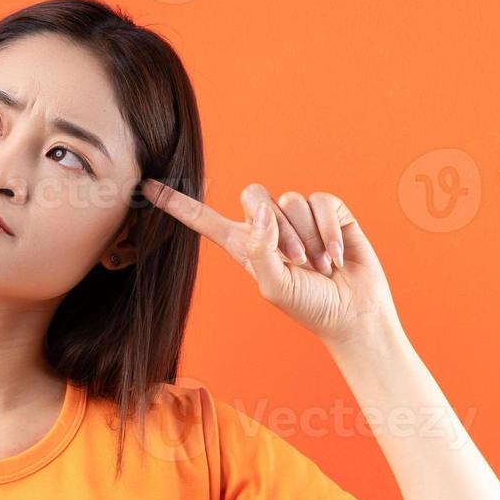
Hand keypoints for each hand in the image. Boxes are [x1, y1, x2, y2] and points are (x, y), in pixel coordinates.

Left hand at [142, 179, 399, 348]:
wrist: (352, 312)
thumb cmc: (309, 306)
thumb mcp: (274, 286)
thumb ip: (260, 248)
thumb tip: (262, 210)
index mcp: (243, 246)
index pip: (204, 220)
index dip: (177, 204)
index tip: (147, 187)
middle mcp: (267, 226)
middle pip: (253, 194)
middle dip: (276, 227)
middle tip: (297, 262)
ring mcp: (297, 216)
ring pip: (290, 201)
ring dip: (306, 238)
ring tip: (319, 265)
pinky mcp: (328, 212)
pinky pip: (321, 202)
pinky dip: (329, 231)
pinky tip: (337, 256)